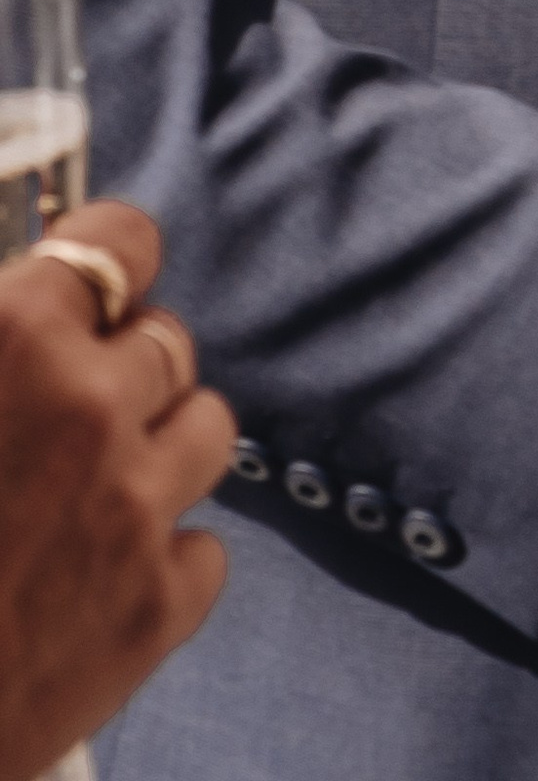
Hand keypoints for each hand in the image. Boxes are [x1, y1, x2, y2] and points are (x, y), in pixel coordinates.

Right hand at [0, 201, 232, 780]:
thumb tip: (30, 295)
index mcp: (18, 339)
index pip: (121, 241)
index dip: (110, 263)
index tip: (101, 286)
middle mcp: (92, 408)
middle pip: (166, 342)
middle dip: (122, 372)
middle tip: (68, 418)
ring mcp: (135, 510)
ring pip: (206, 430)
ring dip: (157, 451)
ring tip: (91, 492)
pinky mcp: (158, 608)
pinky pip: (203, 550)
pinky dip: (159, 562)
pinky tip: (95, 581)